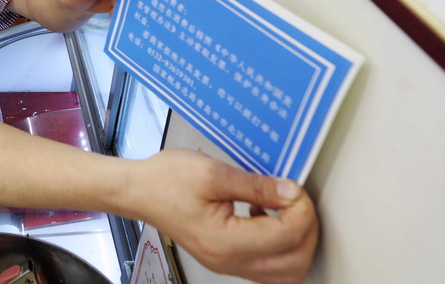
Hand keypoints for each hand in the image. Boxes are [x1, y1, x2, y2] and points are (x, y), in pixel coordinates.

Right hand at [137, 150, 318, 283]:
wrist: (138, 190)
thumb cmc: (165, 180)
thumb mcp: (214, 173)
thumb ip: (257, 186)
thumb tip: (290, 193)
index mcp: (225, 241)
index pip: (286, 237)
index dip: (301, 210)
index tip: (295, 188)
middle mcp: (227, 261)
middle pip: (294, 264)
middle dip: (306, 230)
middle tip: (297, 201)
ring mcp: (226, 264)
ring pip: (284, 273)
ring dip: (295, 243)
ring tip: (286, 212)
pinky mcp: (225, 258)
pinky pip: (266, 267)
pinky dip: (279, 247)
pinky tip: (266, 219)